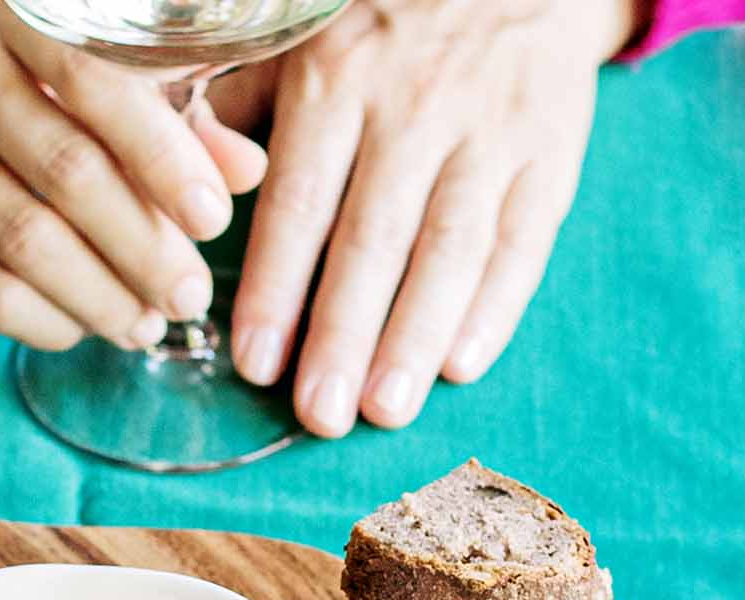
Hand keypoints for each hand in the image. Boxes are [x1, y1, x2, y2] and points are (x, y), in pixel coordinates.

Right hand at [0, 0, 268, 349]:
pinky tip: (85, 325)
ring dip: (103, 300)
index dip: (163, 160)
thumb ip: (158, 109)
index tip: (212, 219)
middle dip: (144, 251)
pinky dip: (49, 321)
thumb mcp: (61, 61)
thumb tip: (246, 170)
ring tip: (148, 324)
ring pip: (26, 247)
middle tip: (190, 296)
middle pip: (67, 177)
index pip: (95, 83)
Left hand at [229, 0, 642, 436]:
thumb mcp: (300, 38)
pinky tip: (463, 364)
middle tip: (321, 415)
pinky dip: (495, 308)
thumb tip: (195, 195)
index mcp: (338, 79)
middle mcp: (414, 108)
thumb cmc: (384, 20)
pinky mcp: (549, 155)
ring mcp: (488, 134)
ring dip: (415, 338)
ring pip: (449, 250)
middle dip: (344, 336)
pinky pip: (522, 242)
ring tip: (387, 410)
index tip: (256, 363)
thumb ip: (238, 111)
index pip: (301, 202)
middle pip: (373, 241)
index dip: (277, 288)